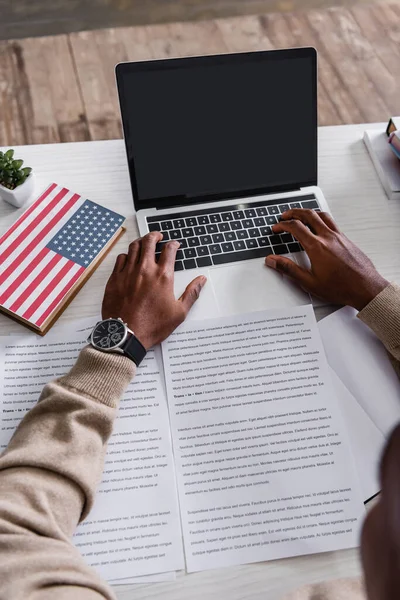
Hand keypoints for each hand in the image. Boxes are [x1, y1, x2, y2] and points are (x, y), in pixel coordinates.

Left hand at [102, 232, 206, 348]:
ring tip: (144, 242)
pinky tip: (129, 258)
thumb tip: (201, 280)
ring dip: (141, 242)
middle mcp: (145, 270)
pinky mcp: (115, 279)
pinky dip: (127, 255)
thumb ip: (191, 293)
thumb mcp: (179, 312)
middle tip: (158, 236)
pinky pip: (120, 259)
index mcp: (163, 277)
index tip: (174, 244)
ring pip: (134, 247)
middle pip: (149, 242)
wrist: (126, 334)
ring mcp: (128, 273)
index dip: (173, 244)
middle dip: (155, 235)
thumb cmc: (152, 326)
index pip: (169, 250)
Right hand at [265, 209, 388, 310]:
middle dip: (294, 212)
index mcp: (317, 247)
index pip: (296, 227)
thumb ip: (288, 269)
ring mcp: (339, 237)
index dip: (282, 225)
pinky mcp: (346, 239)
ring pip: (322, 215)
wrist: (365, 288)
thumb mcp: (309, 282)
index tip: (277, 228)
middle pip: (308, 215)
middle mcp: (328, 238)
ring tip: (301, 215)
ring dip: (308, 212)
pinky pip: (332, 222)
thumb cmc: (341, 287)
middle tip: (285, 215)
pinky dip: (321, 219)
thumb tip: (273, 261)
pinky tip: (320, 225)